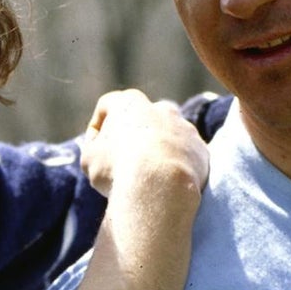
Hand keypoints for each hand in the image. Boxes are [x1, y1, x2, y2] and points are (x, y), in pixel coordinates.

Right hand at [80, 89, 209, 196]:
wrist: (159, 186)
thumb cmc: (118, 168)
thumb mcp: (89, 159)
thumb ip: (94, 147)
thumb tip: (100, 148)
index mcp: (129, 103)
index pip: (108, 106)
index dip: (97, 128)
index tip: (95, 149)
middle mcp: (160, 109)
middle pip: (143, 119)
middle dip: (134, 136)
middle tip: (124, 161)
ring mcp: (184, 128)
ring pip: (168, 137)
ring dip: (158, 152)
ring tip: (147, 177)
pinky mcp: (201, 150)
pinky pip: (186, 157)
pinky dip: (177, 167)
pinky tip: (166, 185)